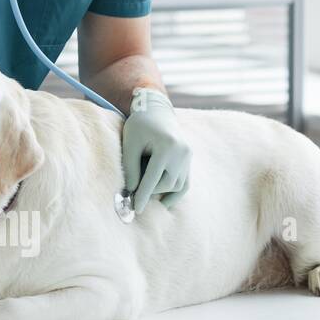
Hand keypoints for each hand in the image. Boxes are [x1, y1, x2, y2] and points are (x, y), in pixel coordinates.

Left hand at [122, 88, 190, 213]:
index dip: (143, 195)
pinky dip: (175, 194)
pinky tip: (162, 202)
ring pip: (177, 185)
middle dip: (150, 191)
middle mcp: (182, 152)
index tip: (135, 209)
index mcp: (167, 146)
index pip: (153, 178)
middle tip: (133, 193)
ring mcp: (188, 157)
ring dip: (161, 191)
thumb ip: (131, 167)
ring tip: (145, 190)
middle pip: (166, 183)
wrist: (156, 111)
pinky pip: (185, 183)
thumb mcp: (130, 143)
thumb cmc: (139, 126)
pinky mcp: (189, 160)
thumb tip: (131, 192)